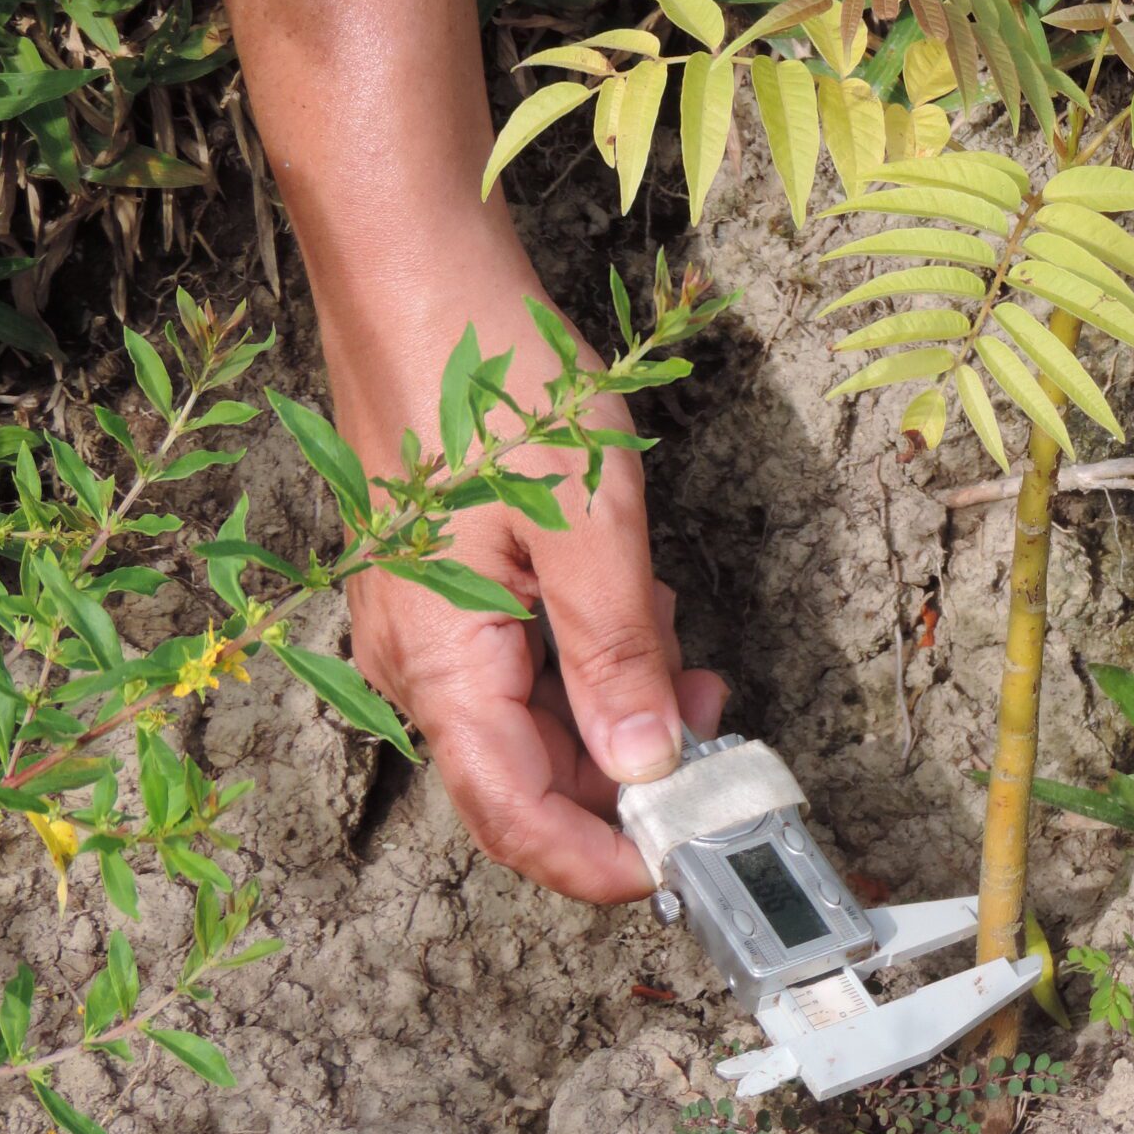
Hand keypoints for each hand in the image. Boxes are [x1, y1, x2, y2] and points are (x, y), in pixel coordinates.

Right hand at [321, 224, 724, 901]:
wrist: (414, 265)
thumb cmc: (492, 377)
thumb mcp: (588, 521)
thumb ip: (617, 653)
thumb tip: (649, 765)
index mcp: (441, 663)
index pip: (516, 817)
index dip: (600, 863)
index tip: (681, 868)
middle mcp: (416, 658)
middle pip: (524, 774)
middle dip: (628, 772)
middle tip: (719, 727)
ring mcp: (424, 616)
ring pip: (527, 714)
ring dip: (615, 703)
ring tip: (681, 639)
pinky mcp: (443, 576)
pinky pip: (517, 655)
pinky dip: (587, 650)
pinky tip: (634, 601)